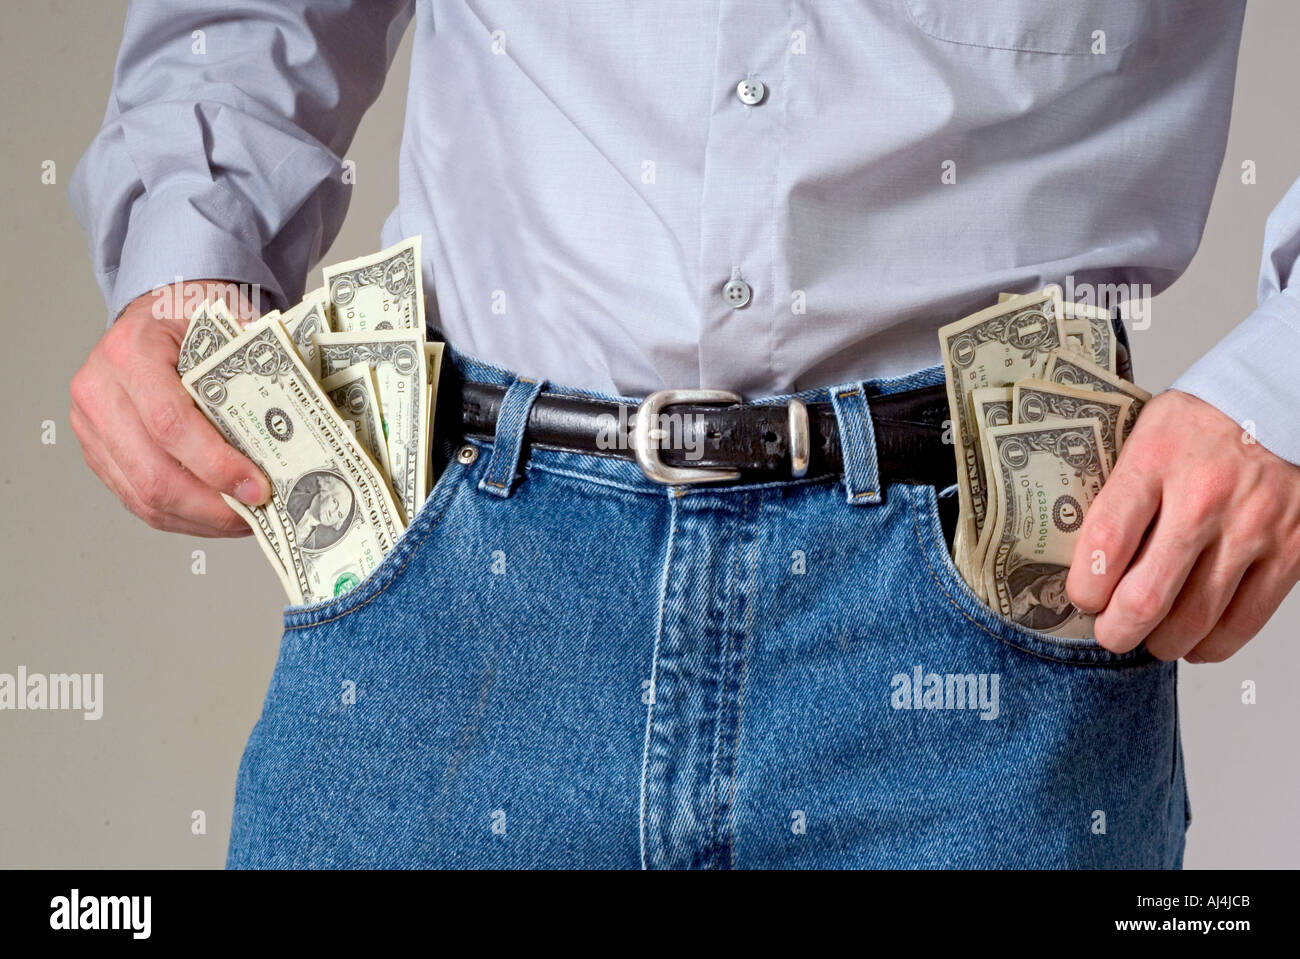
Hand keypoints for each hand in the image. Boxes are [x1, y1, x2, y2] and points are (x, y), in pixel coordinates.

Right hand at [69, 282, 270, 536]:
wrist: (154, 313)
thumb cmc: (192, 317)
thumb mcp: (228, 323)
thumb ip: (257, 369)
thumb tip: (300, 431)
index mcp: (131, 351)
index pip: (169, 422)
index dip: (216, 464)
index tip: (258, 488)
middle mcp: (99, 389)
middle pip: (153, 473)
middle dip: (212, 506)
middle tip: (258, 515)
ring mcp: (91, 425)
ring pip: (143, 496)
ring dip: (200, 519)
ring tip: (245, 521)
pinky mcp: (96, 451)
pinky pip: (137, 499)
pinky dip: (182, 516)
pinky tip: (218, 516)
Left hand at [1067, 389, 1299, 662]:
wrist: (1282, 399)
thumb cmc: (1203, 422)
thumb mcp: (1145, 434)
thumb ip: (1118, 490)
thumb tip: (1084, 559)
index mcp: (1154, 461)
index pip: (1104, 543)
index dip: (1084, 588)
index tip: (1081, 597)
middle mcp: (1203, 498)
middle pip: (1147, 597)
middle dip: (1117, 631)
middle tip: (1109, 633)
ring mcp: (1252, 528)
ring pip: (1195, 620)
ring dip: (1162, 643)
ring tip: (1150, 639)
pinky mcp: (1291, 550)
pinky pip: (1245, 620)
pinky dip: (1213, 645)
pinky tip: (1195, 642)